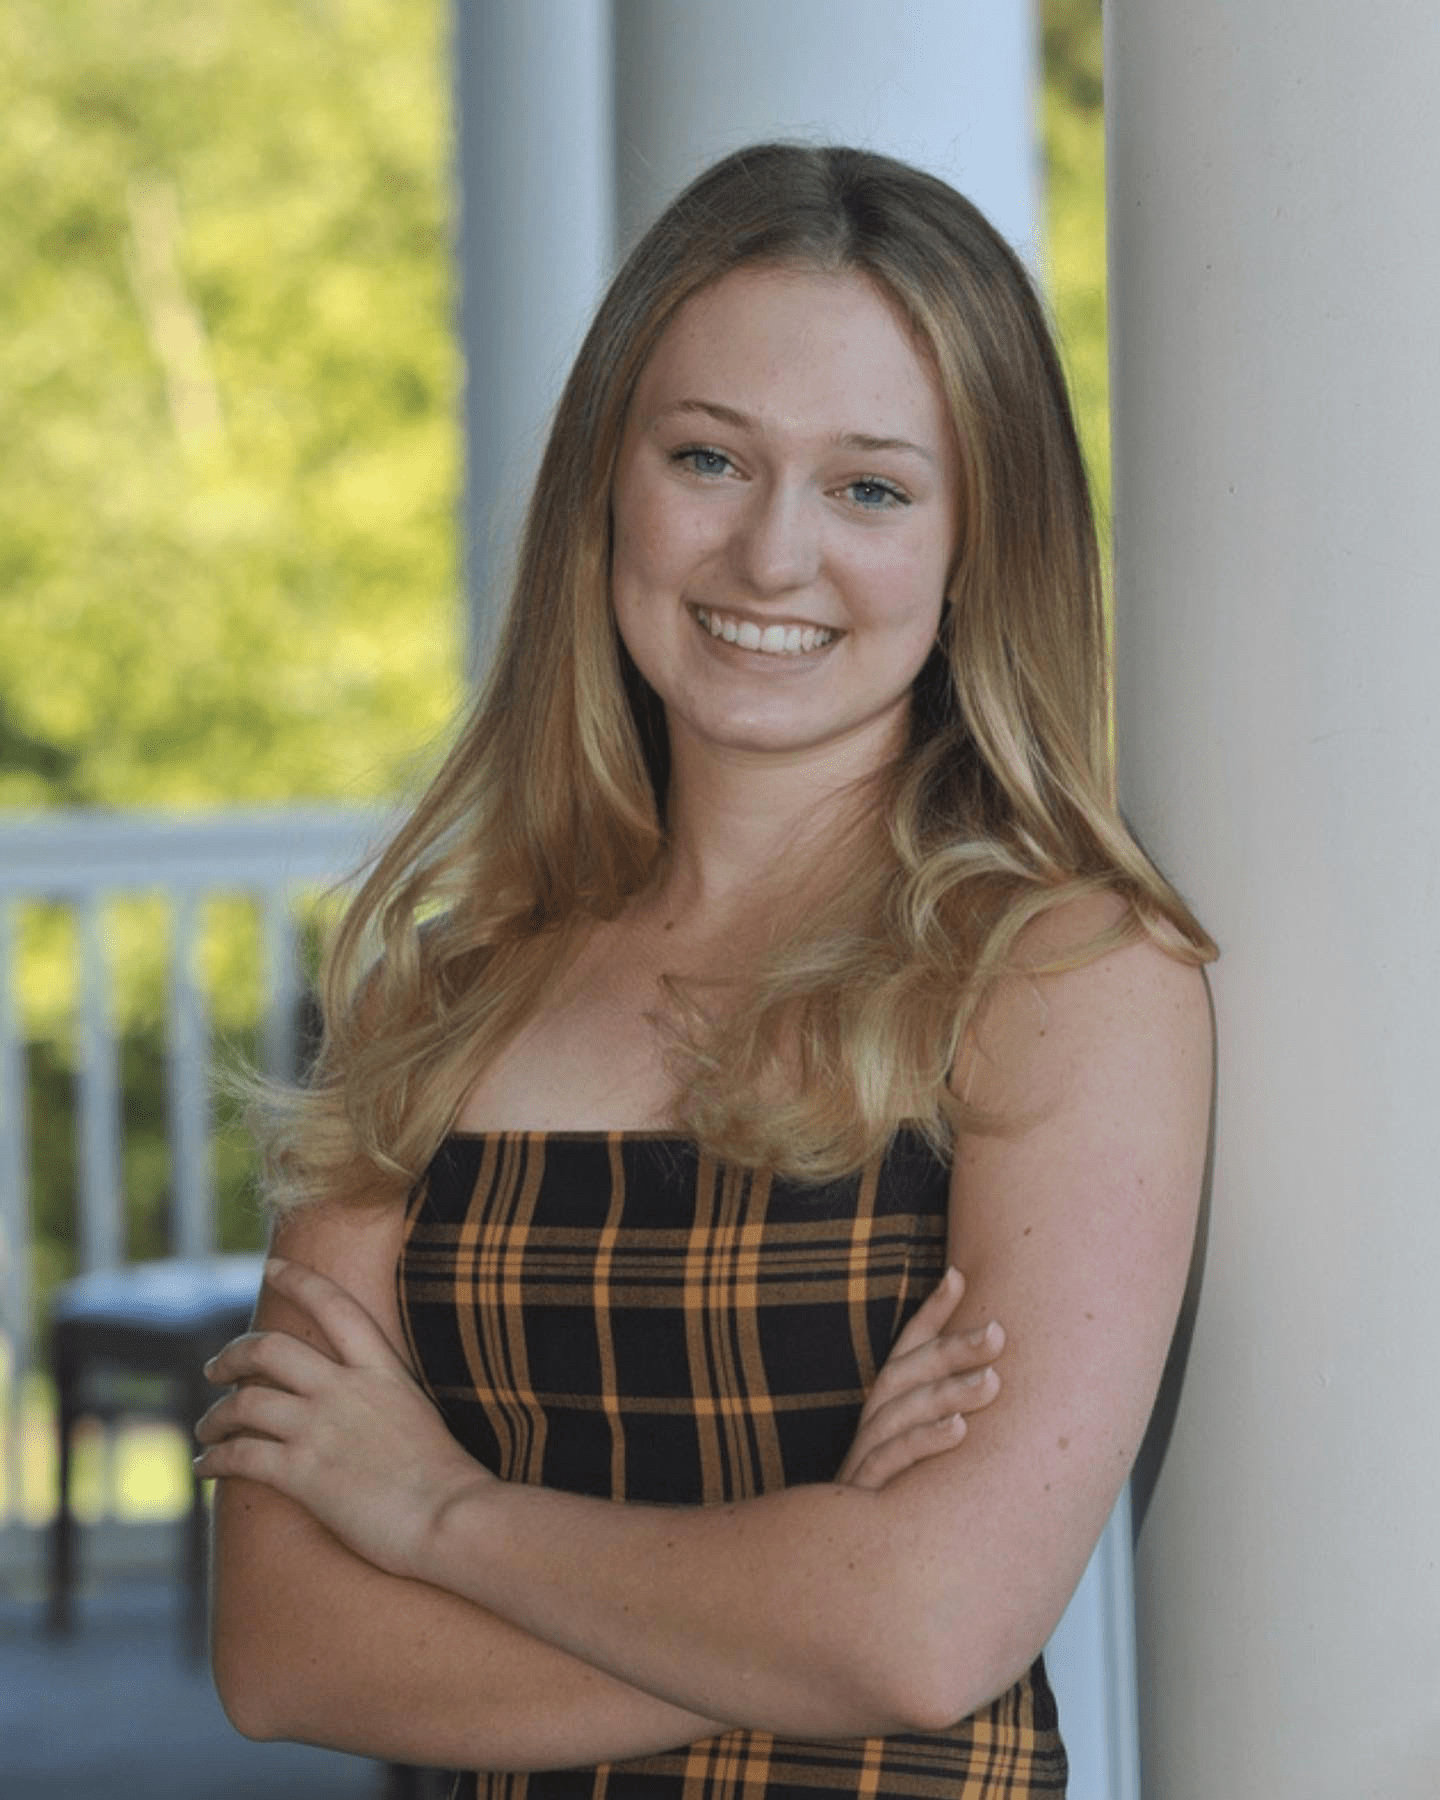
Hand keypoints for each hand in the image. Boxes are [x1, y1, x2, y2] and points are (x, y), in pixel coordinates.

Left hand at [193, 1257, 488, 1579]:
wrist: (452, 1518)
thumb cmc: (448, 1479)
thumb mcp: (419, 1414)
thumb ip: (383, 1399)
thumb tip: (361, 1409)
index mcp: (383, 1369)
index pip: (335, 1305)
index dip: (299, 1278)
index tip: (272, 1267)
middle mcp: (346, 1389)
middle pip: (269, 1349)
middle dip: (232, 1354)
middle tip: (215, 1368)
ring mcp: (321, 1428)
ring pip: (245, 1404)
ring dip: (215, 1416)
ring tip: (206, 1430)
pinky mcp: (302, 1473)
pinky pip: (241, 1457)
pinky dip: (215, 1460)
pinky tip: (205, 1468)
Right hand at [836, 1267, 1003, 1489]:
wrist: (842, 1570)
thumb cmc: (894, 1504)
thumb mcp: (915, 1457)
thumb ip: (944, 1420)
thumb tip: (998, 1386)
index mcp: (883, 1409)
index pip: (905, 1349)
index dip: (930, 1313)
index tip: (959, 1276)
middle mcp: (871, 1424)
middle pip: (907, 1373)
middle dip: (952, 1349)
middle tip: (999, 1334)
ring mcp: (864, 1457)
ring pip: (902, 1411)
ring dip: (947, 1392)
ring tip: (991, 1382)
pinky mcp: (863, 1493)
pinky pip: (891, 1460)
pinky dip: (924, 1441)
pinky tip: (958, 1431)